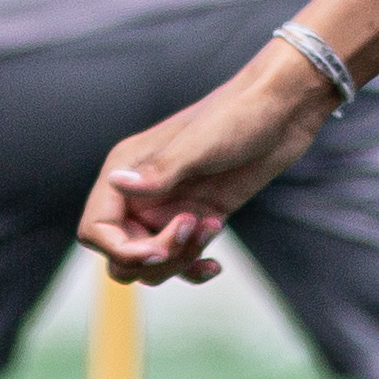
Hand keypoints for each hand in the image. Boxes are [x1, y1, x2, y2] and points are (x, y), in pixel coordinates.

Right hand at [78, 52, 341, 285]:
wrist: (281, 110)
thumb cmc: (238, 115)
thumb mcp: (199, 145)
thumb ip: (160, 171)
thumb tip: (116, 182)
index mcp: (128, 168)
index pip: (96, 229)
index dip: (120, 250)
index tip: (157, 251)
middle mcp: (142, 192)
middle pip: (121, 254)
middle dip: (151, 258)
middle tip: (191, 230)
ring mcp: (170, 208)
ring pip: (151, 262)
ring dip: (178, 261)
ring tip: (212, 228)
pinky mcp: (199, 217)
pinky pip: (182, 259)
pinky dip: (193, 269)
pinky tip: (215, 266)